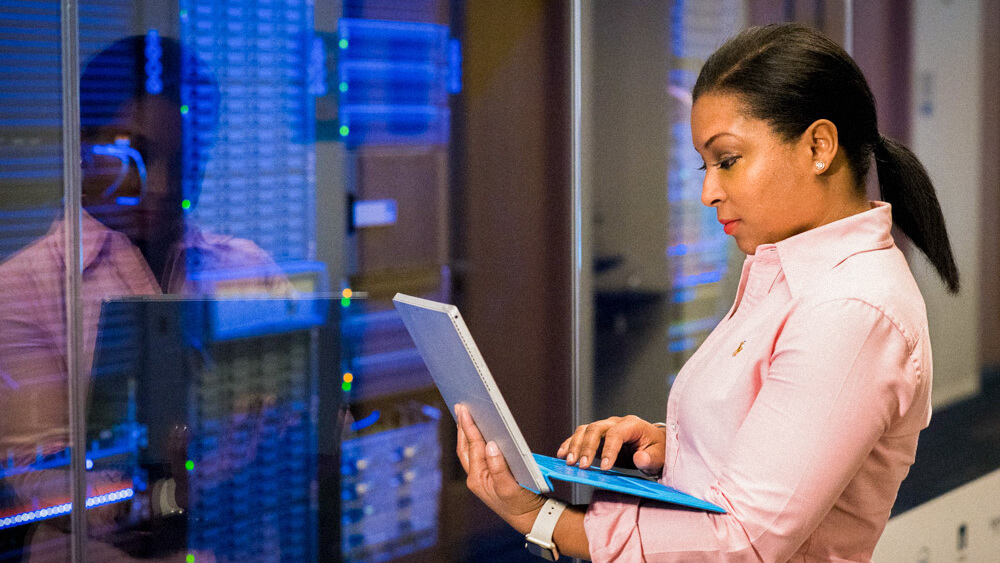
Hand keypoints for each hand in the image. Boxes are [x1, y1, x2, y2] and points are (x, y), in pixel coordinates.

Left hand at [455, 404, 545, 533]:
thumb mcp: (510, 487)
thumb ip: (499, 467)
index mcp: (478, 478)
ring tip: (464, 416)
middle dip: (462, 426)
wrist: (528, 518)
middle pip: (464, 447)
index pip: (473, 446)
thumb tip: (490, 445)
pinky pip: (476, 455)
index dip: (469, 426)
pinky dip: (474, 442)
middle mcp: (475, 477)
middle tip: (459, 407)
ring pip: (468, 451)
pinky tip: (477, 433)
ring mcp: (480, 477)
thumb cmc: (520, 504)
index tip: (464, 410)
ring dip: (465, 433)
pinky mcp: (487, 476)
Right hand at [557, 415, 665, 474]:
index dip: (609, 449)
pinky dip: (569, 443)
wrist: (655, 446)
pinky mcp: (597, 436)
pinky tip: (562, 454)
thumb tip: (640, 458)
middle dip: (587, 447)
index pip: (616, 433)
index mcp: (632, 425)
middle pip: (596, 429)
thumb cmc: (658, 451)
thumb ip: (651, 458)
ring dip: (575, 445)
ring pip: (585, 430)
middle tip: (581, 466)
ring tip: (569, 462)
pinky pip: (580, 436)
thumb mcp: (660, 457)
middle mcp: (615, 423)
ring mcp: (605, 428)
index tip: (605, 468)